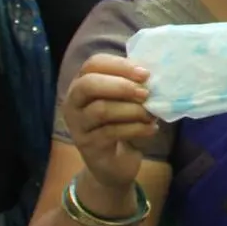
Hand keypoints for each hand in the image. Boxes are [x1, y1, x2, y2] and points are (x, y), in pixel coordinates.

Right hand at [62, 54, 157, 192]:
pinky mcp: (86, 145)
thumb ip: (133, 83)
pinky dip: (136, 129)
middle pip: (89, 84)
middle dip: (121, 86)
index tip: (145, 74)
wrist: (113, 162)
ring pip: (101, 110)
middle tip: (146, 94)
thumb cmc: (121, 122)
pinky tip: (151, 129)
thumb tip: (153, 74)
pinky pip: (111, 132)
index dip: (120, 65)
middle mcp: (73, 102)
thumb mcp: (125, 99)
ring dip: (132, 110)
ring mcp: (77, 125)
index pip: (94, 63)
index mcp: (83, 83)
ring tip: (151, 114)